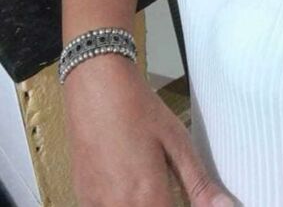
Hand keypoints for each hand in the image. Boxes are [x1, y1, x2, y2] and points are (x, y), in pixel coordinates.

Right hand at [63, 54, 236, 205]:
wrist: (97, 87)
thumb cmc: (139, 109)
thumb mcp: (178, 141)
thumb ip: (199, 183)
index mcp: (149, 198)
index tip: (184, 197)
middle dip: (162, 203)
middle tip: (166, 185)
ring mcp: (97, 205)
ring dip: (143, 203)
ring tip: (148, 179)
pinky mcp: (84, 197)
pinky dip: (121, 201)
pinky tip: (127, 182)